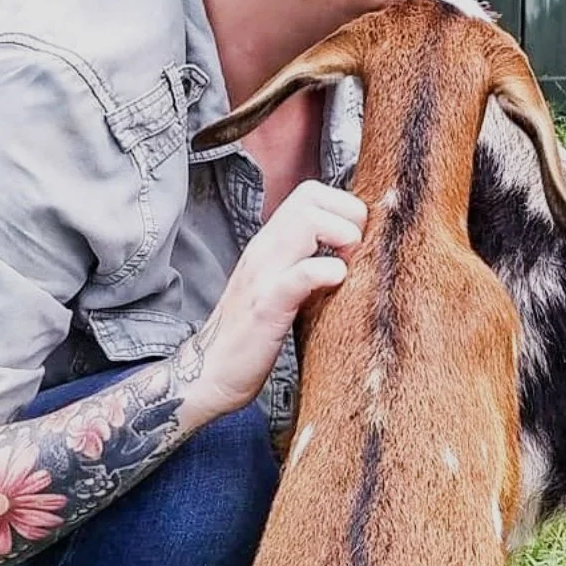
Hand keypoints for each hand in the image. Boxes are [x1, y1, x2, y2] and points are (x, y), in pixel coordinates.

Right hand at [172, 180, 365, 417]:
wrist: (209, 373)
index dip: (344, 207)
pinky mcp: (267, 307)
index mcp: (270, 243)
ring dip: (342, 237)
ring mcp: (263, 275)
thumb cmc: (253, 334)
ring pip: (307, 221)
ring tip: (346, 267)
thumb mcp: (280, 285)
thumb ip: (305, 261)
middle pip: (311, 196)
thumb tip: (349, 250)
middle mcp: (264, 249)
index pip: (311, 192)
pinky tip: (336, 285)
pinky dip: (328, 273)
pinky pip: (302, 273)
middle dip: (348, 216)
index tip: (354, 242)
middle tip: (355, 253)